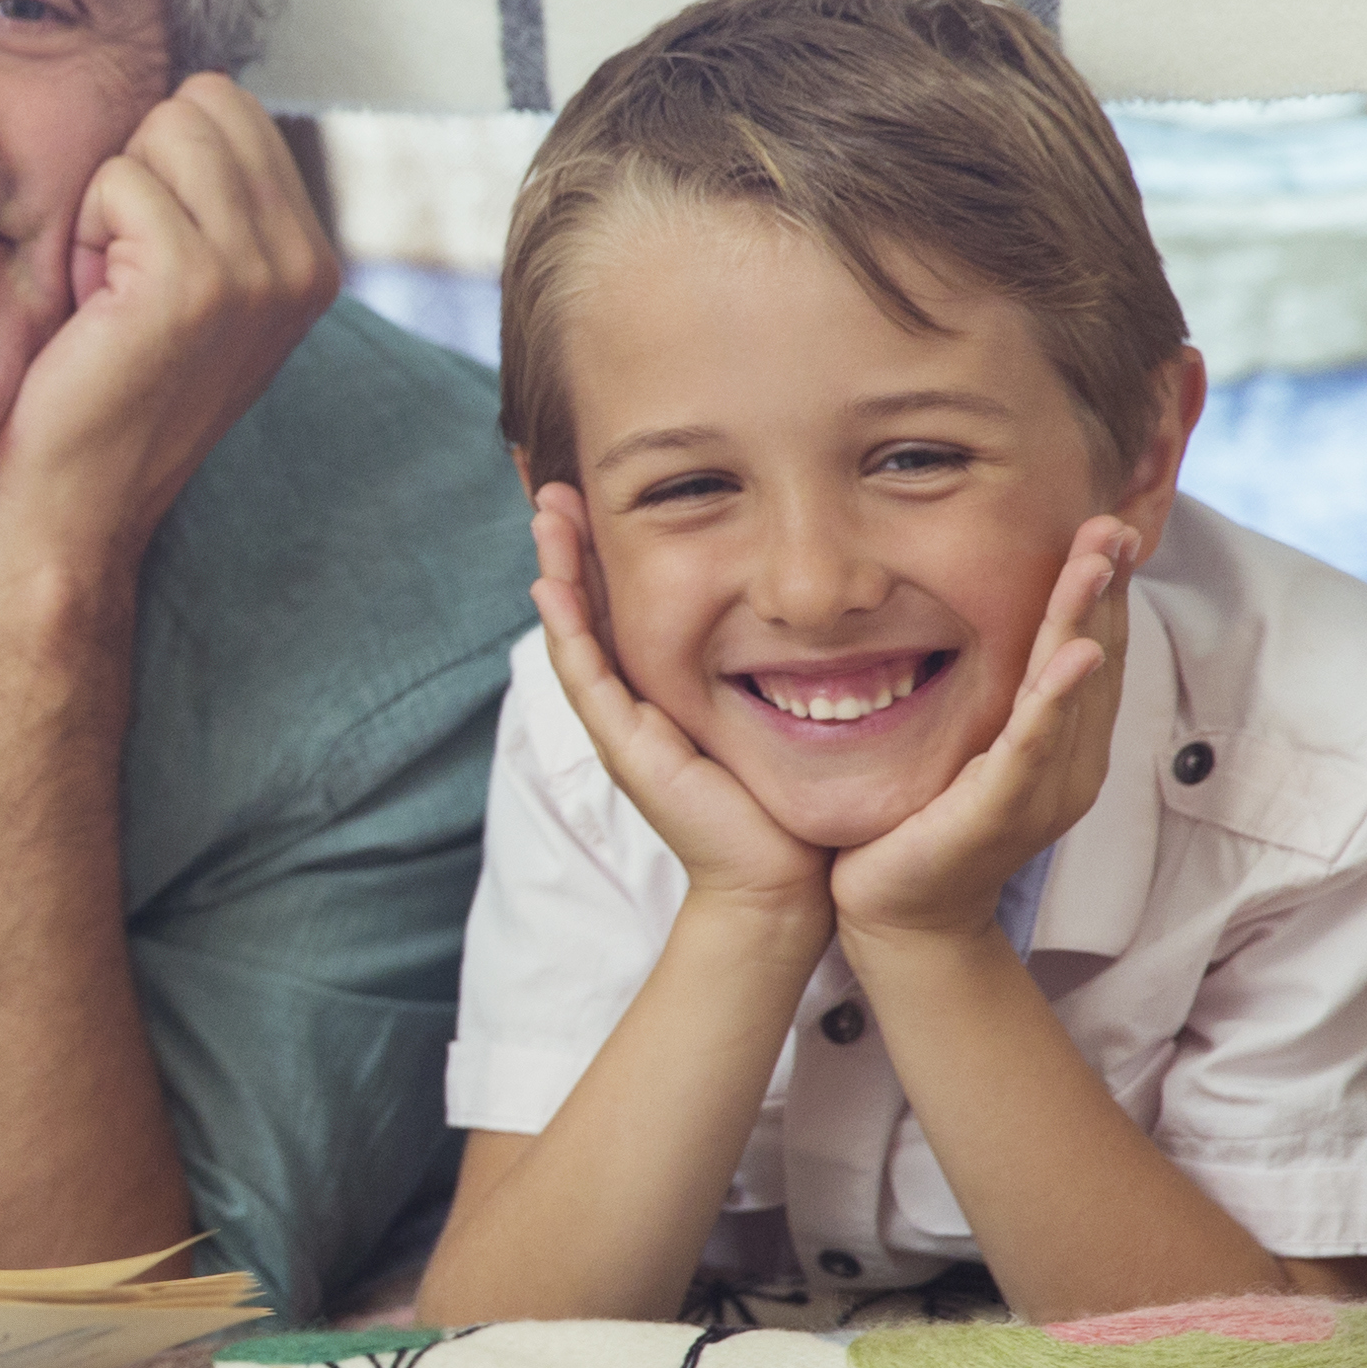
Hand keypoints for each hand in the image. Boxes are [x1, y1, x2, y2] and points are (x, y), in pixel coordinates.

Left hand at [0, 76, 340, 581]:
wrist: (73, 505)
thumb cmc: (101, 387)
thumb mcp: (190, 287)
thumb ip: (217, 203)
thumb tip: (194, 97)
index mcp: (311, 260)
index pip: (232, 107)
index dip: (161, 165)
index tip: (144, 262)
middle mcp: (304, 264)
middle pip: (202, 103)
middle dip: (138, 169)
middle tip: (119, 273)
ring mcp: (258, 272)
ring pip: (162, 129)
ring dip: (108, 201)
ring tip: (107, 290)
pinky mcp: (194, 281)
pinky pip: (117, 178)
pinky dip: (83, 233)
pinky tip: (91, 308)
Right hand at [529, 484, 830, 931]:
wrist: (778, 882)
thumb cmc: (787, 804)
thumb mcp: (782, 715)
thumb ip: (785, 669)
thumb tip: (821, 616)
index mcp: (664, 693)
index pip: (626, 607)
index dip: (607, 551)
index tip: (600, 494)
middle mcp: (633, 704)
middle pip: (587, 609)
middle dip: (570, 545)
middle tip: (552, 485)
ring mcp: (621, 726)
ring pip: (575, 632)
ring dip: (556, 570)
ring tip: (545, 513)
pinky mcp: (626, 748)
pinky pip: (587, 676)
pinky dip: (567, 630)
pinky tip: (552, 587)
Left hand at [832, 517, 1135, 947]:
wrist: (898, 914)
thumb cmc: (920, 822)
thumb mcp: (963, 741)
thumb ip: (986, 690)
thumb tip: (977, 619)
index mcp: (1063, 743)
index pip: (1088, 649)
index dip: (1099, 588)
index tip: (1103, 522)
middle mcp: (1068, 763)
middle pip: (1093, 657)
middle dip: (1103, 587)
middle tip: (1112, 519)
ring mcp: (1041, 789)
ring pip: (1071, 689)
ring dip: (1086, 619)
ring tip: (1100, 560)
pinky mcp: (1001, 810)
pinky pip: (1032, 744)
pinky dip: (1056, 697)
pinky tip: (1073, 652)